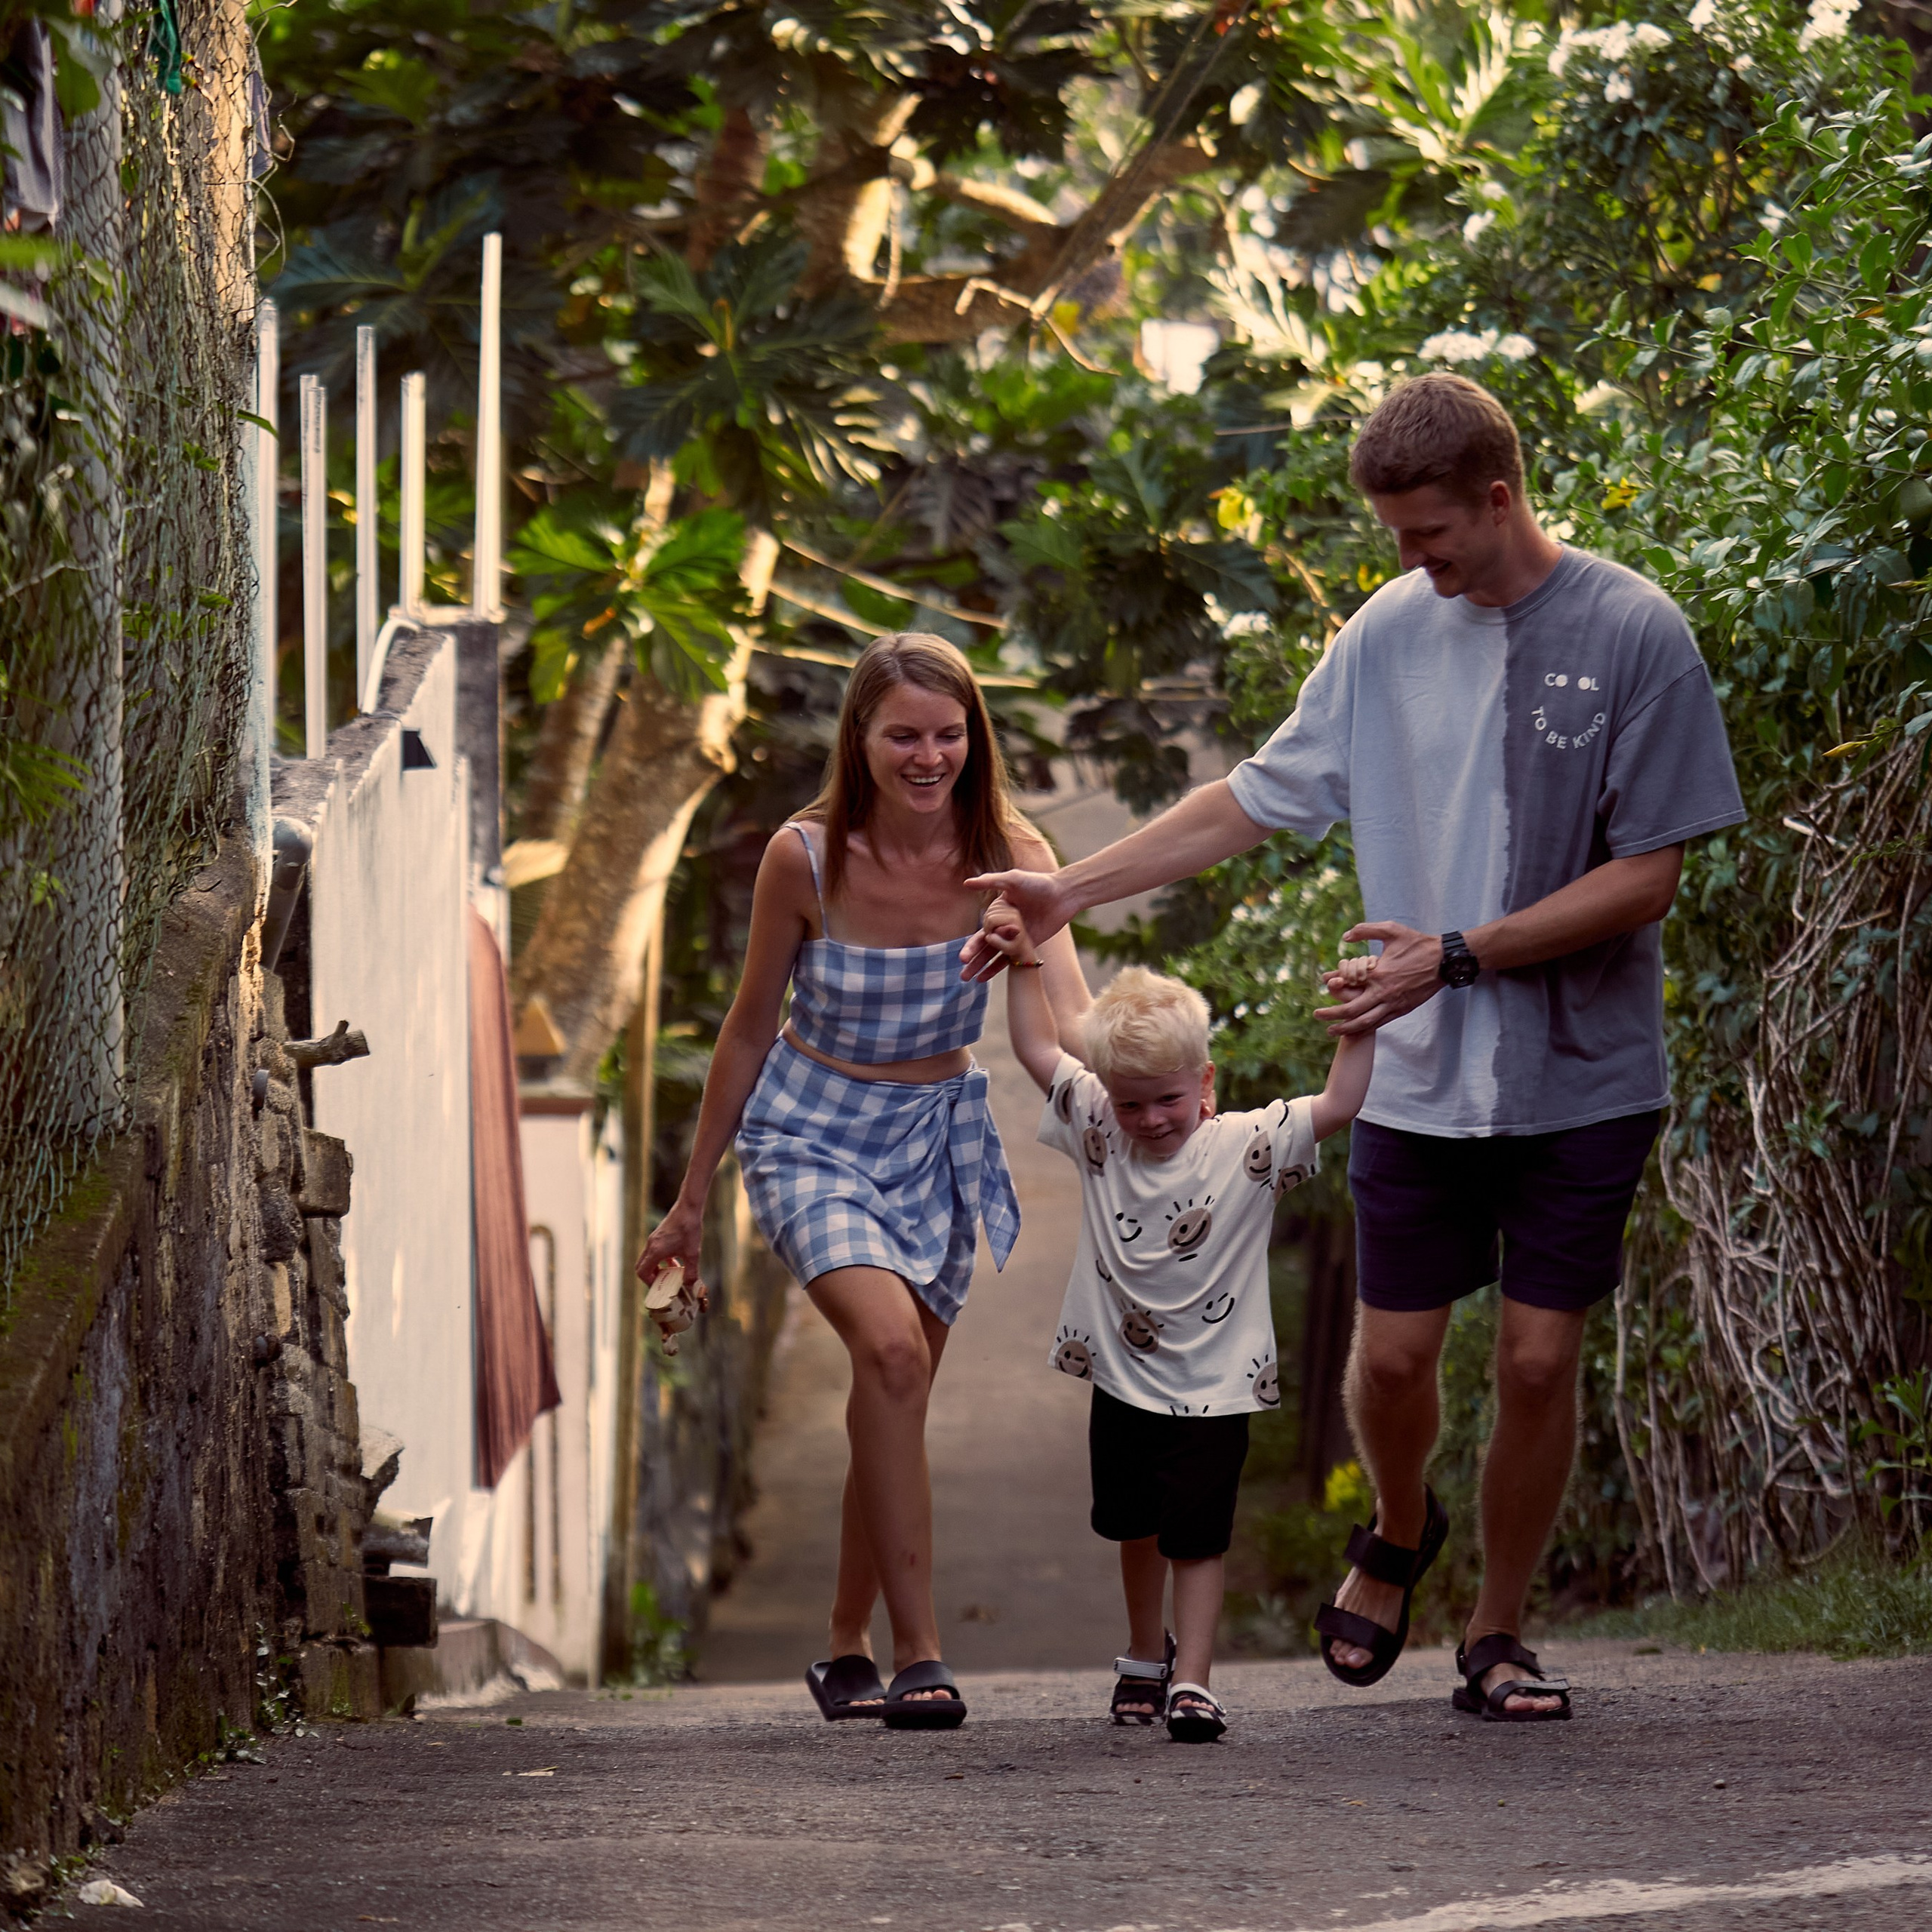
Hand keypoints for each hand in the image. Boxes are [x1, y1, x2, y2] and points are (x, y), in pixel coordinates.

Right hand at [635, 1197, 708, 1306]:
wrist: (689, 1208)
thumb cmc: (689, 1229)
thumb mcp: (693, 1253)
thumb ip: (691, 1272)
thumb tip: (691, 1286)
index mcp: (656, 1251)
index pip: (642, 1272)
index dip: (649, 1283)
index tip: (661, 1287)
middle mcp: (651, 1245)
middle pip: (642, 1266)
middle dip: (651, 1277)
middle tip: (664, 1283)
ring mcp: (654, 1239)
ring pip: (649, 1258)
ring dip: (658, 1268)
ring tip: (673, 1273)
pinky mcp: (659, 1235)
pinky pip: (655, 1251)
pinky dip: (662, 1259)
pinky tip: (677, 1260)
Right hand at [959, 869, 1068, 980]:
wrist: (1063, 895)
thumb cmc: (1038, 883)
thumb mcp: (1012, 880)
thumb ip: (989, 882)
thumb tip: (965, 884)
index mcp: (999, 911)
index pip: (983, 931)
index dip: (972, 945)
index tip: (968, 954)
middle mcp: (1005, 925)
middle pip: (984, 944)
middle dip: (972, 957)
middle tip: (962, 970)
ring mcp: (1016, 936)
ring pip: (994, 954)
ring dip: (980, 966)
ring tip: (966, 978)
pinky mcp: (1028, 944)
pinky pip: (1010, 958)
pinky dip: (996, 968)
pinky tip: (984, 978)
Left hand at [1314, 921, 1445, 1034]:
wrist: (1445, 961)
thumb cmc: (1417, 943)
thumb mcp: (1391, 930)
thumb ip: (1366, 930)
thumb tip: (1345, 937)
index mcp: (1379, 973)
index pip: (1349, 982)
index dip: (1333, 983)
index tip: (1324, 983)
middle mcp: (1384, 992)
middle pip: (1352, 1009)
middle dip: (1332, 1014)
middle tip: (1317, 1015)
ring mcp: (1393, 1004)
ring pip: (1365, 1022)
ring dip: (1345, 1028)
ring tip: (1331, 1031)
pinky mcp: (1402, 1010)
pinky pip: (1380, 1023)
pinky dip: (1364, 1029)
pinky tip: (1354, 1031)